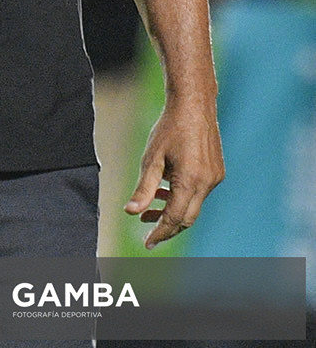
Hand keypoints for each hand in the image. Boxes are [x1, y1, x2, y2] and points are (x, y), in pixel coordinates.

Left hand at [124, 100, 224, 249]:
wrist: (194, 105)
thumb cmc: (170, 128)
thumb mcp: (151, 158)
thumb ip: (143, 188)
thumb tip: (130, 212)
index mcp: (191, 181)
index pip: (174, 218)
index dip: (160, 233)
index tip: (147, 243)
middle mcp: (207, 183)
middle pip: (187, 218)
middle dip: (167, 227)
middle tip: (147, 231)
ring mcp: (215, 177)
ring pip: (193, 206)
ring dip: (172, 210)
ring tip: (148, 211)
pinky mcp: (217, 171)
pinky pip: (199, 193)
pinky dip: (182, 197)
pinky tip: (165, 190)